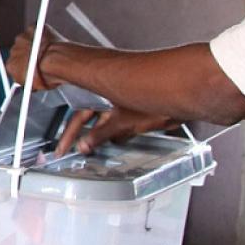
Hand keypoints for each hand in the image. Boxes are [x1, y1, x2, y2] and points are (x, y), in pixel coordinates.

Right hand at [6, 25, 65, 89]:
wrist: (58, 61)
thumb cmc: (48, 74)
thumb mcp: (36, 87)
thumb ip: (28, 81)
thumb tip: (31, 82)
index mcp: (11, 65)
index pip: (13, 66)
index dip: (23, 67)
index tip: (30, 69)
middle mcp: (14, 50)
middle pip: (19, 52)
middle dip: (28, 55)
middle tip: (40, 60)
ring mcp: (22, 38)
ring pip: (27, 40)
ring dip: (34, 44)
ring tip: (46, 51)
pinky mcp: (32, 28)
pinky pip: (35, 30)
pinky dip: (41, 34)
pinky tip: (49, 41)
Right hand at [56, 107, 176, 155]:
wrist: (182, 95)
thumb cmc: (156, 100)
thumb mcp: (123, 121)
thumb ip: (102, 134)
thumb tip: (84, 144)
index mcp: (102, 93)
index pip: (79, 116)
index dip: (69, 134)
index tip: (61, 148)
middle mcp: (111, 96)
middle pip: (89, 118)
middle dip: (79, 135)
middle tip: (68, 151)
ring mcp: (123, 104)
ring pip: (104, 123)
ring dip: (99, 137)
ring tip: (92, 151)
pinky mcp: (137, 112)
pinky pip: (120, 126)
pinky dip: (115, 136)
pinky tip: (115, 144)